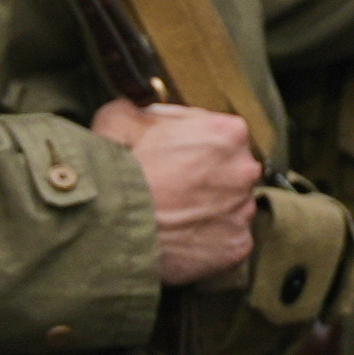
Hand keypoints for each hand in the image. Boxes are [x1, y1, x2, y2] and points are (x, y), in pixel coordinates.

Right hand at [94, 98, 261, 286]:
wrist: (108, 223)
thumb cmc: (117, 168)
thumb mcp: (122, 115)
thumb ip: (147, 108)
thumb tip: (148, 108)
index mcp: (227, 132)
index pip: (223, 135)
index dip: (198, 146)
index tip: (178, 157)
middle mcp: (244, 170)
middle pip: (234, 172)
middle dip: (210, 178)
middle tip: (175, 188)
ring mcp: (243, 211)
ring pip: (233, 207)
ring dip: (211, 210)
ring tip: (176, 215)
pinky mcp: (237, 246)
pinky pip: (229, 241)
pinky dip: (210, 241)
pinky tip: (183, 237)